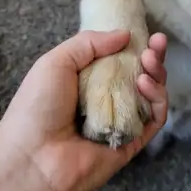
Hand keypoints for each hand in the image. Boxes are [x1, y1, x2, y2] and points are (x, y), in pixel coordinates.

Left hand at [0, 30, 167, 190]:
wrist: (33, 158)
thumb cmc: (37, 106)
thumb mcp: (56, 62)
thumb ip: (89, 43)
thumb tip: (124, 34)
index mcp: (83, 81)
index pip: (116, 60)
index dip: (132, 45)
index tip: (144, 33)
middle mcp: (102, 100)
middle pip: (138, 76)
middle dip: (151, 58)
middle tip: (157, 43)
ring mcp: (118, 122)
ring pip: (149, 97)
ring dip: (156, 75)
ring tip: (150, 61)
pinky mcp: (130, 143)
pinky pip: (153, 120)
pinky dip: (156, 100)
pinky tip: (145, 83)